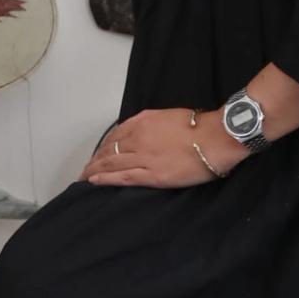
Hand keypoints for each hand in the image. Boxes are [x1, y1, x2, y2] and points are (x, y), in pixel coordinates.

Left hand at [82, 108, 245, 187]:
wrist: (214, 138)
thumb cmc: (199, 126)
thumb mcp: (170, 116)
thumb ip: (153, 124)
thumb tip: (147, 131)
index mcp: (143, 122)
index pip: (115, 134)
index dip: (104, 145)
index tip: (98, 152)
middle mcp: (138, 138)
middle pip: (109, 149)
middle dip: (95, 160)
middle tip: (86, 168)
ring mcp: (143, 157)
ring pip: (111, 163)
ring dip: (94, 170)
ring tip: (84, 176)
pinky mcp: (151, 174)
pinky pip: (122, 177)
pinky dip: (105, 179)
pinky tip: (94, 181)